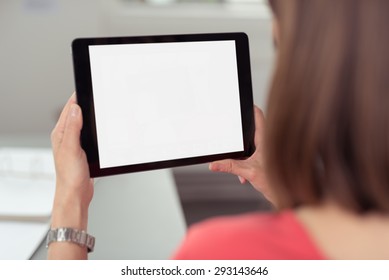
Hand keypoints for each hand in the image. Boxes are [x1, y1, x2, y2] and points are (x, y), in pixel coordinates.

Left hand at [50, 93, 93, 230]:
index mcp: (60, 134)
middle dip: (86, 104)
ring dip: (91, 117)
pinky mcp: (84, 150)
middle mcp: (66, 137)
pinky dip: (95, 130)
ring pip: (84, 124)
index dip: (78, 97)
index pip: (69, 109)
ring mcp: (75, 143)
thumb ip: (73, 128)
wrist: (76, 194)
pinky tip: (101, 130)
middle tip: (96, 95)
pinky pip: (89, 134)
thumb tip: (75, 109)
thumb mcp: (71, 149)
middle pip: (77, 114)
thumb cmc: (70, 176)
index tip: (86, 88)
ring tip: (99, 108)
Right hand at [209, 106, 273, 203]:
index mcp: (266, 139)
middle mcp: (268, 143)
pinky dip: (245, 163)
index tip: (243, 104)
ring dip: (242, 154)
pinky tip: (242, 175)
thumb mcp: (248, 172)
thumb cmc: (276, 181)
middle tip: (232, 132)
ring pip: (251, 145)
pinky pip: (251, 156)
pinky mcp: (265, 160)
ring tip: (240, 165)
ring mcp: (267, 151)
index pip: (258, 116)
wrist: (286, 195)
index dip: (250, 108)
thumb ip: (230, 167)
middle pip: (252, 130)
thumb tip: (214, 164)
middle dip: (241, 135)